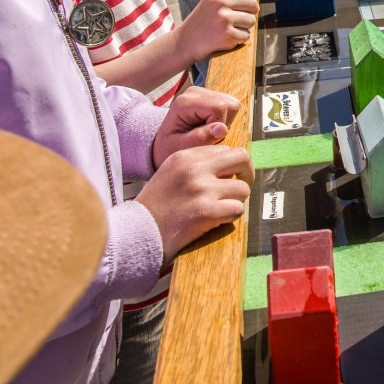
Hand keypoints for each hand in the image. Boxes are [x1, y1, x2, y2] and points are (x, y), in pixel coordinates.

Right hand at [135, 144, 253, 264]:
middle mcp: (194, 168)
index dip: (230, 166)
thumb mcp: (170, 173)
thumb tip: (230, 167)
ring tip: (221, 209)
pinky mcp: (206, 212)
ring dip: (236, 201)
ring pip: (243, 189)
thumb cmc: (155, 207)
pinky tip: (217, 221)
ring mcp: (201, 189)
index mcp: (185, 156)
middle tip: (240, 188)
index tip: (228, 178)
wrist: (137, 234)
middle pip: (241, 158)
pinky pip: (237, 209)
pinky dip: (231, 217)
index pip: (225, 149)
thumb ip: (197, 166)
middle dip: (246, 174)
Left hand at [152, 85, 240, 168]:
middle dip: (224, 123)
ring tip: (207, 131)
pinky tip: (209, 126)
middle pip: (230, 104)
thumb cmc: (170, 148)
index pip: (219, 107)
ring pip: (233, 104)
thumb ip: (201, 137)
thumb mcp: (182, 148)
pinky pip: (231, 106)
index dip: (219, 125)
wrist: (163, 144)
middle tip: (207, 135)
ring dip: (225, 122)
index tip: (205, 137)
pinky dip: (224, 119)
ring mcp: (204, 92)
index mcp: (185, 102)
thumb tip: (223, 128)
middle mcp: (195, 92)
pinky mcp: (211, 96)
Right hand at [175, 0, 257, 66]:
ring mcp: (224, 18)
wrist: (184, 42)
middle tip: (234, 21)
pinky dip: (238, 40)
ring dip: (243, 28)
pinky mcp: (227, 34)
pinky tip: (225, 39)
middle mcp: (220, 2)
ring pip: (252, 21)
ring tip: (227, 29)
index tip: (239, 6)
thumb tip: (256, 6)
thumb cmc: (203, 22)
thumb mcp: (212, 1)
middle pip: (253, 4)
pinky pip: (246, 36)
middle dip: (248, 14)